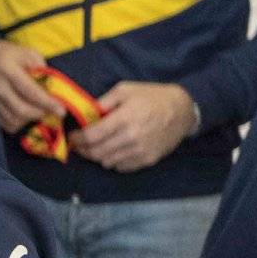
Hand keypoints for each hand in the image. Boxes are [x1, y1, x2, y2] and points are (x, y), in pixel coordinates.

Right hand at [0, 40, 64, 134]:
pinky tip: (26, 115)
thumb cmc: (11, 55)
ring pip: (13, 120)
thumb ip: (41, 70)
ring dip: (30, 119)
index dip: (47, 102)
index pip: (30, 90)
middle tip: (52, 111)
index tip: (61, 110)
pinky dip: (19, 123)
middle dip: (40, 113)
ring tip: (39, 111)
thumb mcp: (28, 53)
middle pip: (21, 109)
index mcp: (6, 67)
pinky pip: (5, 124)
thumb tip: (52, 90)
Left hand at [73, 81, 199, 172]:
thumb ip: (104, 102)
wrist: (183, 110)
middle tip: (79, 145)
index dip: (78, 139)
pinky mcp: (148, 160)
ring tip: (95, 148)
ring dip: (97, 156)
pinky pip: (122, 167)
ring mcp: (140, 151)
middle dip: (84, 150)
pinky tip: (112, 152)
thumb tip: (86, 114)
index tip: (73, 137)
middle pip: (97, 152)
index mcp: (124, 119)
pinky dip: (113, 162)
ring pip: (108, 162)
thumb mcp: (126, 89)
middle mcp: (131, 138)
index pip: (92, 136)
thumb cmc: (152, 97)